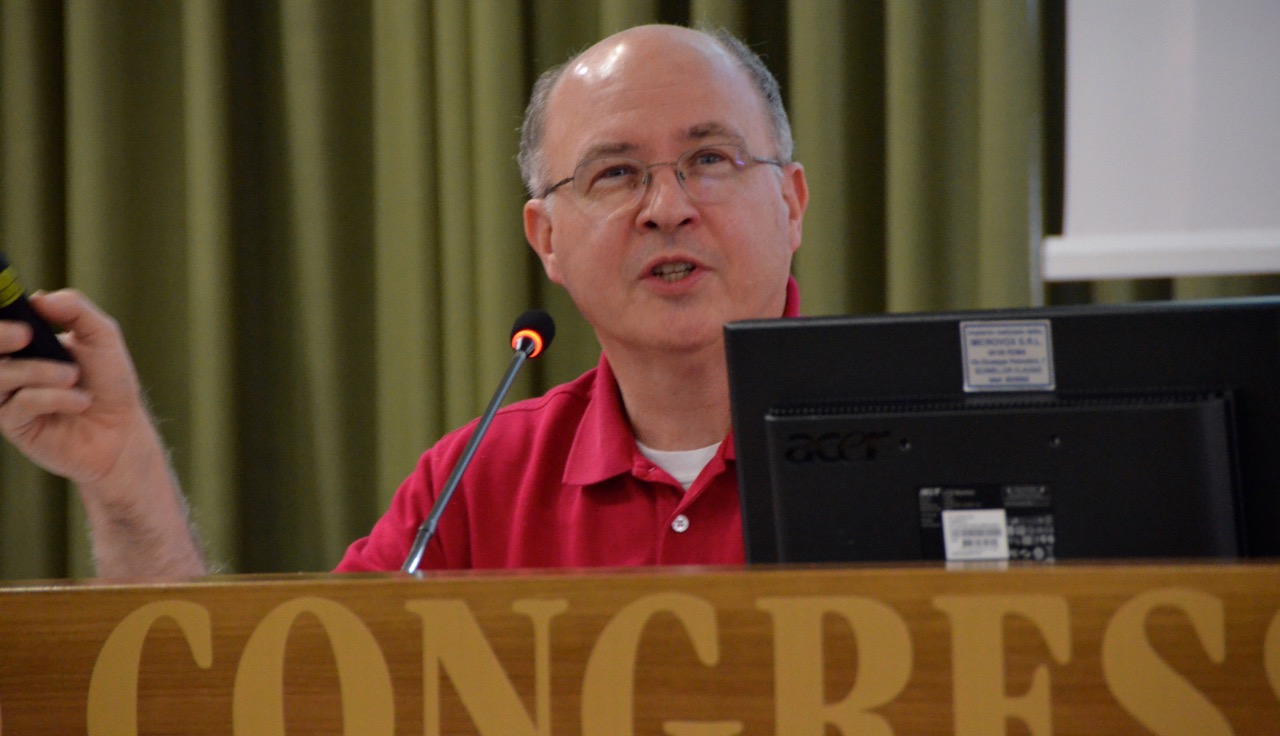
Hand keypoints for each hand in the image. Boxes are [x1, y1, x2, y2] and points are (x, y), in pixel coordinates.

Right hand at [0, 290, 148, 486]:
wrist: (123, 429)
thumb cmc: (110, 383)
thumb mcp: (101, 336)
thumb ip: (75, 310)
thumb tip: (39, 297)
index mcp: (24, 346)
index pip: (2, 328)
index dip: (2, 320)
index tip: (17, 318)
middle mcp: (10, 369)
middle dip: (0, 336)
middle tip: (25, 335)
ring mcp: (8, 398)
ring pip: (1, 376)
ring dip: (39, 372)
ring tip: (73, 376)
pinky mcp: (14, 425)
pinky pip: (19, 404)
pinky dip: (52, 398)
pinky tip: (79, 401)